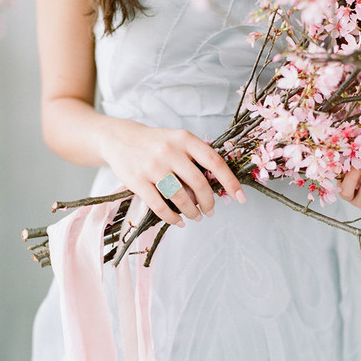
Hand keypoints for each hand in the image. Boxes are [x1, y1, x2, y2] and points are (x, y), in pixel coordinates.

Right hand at [97, 118, 245, 226]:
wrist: (119, 139)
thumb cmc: (156, 143)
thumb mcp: (178, 140)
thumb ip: (196, 157)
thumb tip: (219, 185)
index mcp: (185, 139)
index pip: (214, 162)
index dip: (230, 182)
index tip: (241, 198)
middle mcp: (170, 151)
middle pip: (199, 183)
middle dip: (209, 202)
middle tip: (210, 211)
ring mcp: (152, 166)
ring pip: (180, 197)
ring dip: (191, 212)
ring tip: (195, 216)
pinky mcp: (137, 181)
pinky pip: (159, 206)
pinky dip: (172, 218)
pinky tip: (178, 221)